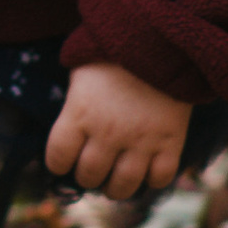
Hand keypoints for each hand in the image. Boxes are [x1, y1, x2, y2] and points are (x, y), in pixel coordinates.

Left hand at [45, 60, 190, 199]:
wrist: (160, 39)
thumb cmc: (114, 53)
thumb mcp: (82, 74)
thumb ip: (75, 105)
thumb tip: (70, 131)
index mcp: (79, 114)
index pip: (57, 157)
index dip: (58, 163)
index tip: (63, 161)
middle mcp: (106, 133)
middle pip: (89, 175)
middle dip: (87, 176)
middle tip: (93, 170)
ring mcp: (140, 140)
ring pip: (123, 186)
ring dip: (116, 188)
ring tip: (116, 182)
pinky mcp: (170, 141)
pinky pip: (160, 178)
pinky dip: (153, 180)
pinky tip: (148, 171)